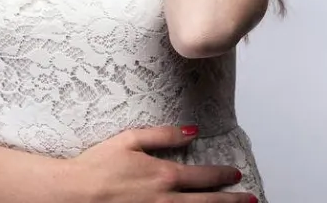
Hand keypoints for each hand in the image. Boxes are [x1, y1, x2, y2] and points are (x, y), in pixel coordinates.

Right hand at [63, 125, 256, 202]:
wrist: (75, 192)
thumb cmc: (97, 165)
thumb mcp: (129, 140)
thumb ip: (163, 135)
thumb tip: (191, 131)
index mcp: (164, 175)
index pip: (203, 177)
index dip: (222, 176)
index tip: (235, 175)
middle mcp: (166, 199)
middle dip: (233, 201)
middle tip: (251, 200)